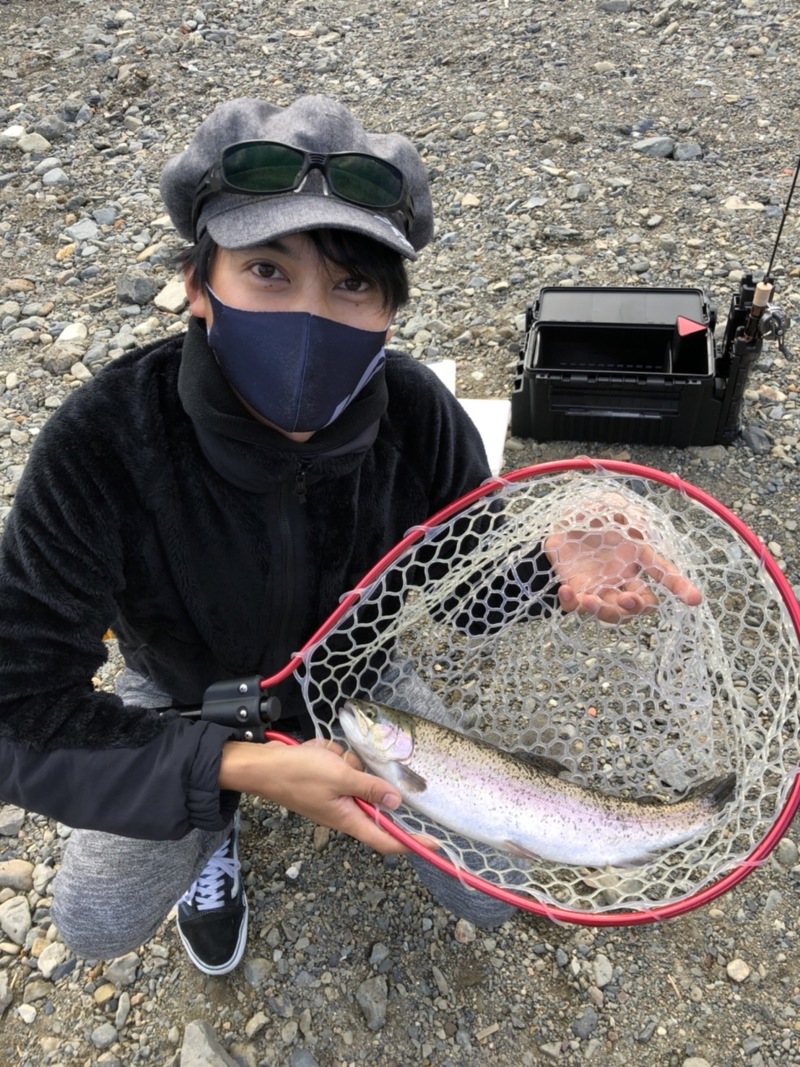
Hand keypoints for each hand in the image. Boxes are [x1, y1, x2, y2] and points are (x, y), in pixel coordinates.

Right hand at [219, 738, 408, 854]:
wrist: (263, 765)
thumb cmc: (297, 774)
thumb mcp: (339, 777)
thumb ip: (369, 788)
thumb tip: (396, 802)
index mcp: (349, 819)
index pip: (386, 840)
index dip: (411, 843)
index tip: (435, 843)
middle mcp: (346, 811)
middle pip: (374, 799)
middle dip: (368, 779)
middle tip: (350, 766)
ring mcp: (337, 796)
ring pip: (361, 777)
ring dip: (348, 763)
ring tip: (328, 758)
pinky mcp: (330, 781)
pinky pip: (346, 766)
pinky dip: (336, 757)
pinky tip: (321, 753)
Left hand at [544, 493, 701, 623]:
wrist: (560, 522)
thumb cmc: (592, 514)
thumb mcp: (610, 507)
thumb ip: (626, 515)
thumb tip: (637, 528)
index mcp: (638, 555)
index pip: (664, 573)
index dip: (680, 586)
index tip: (694, 599)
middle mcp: (623, 576)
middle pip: (640, 604)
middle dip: (637, 606)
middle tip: (627, 598)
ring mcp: (601, 586)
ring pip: (611, 612)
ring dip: (604, 611)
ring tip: (589, 600)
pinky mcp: (577, 590)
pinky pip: (576, 607)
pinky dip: (572, 604)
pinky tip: (566, 591)